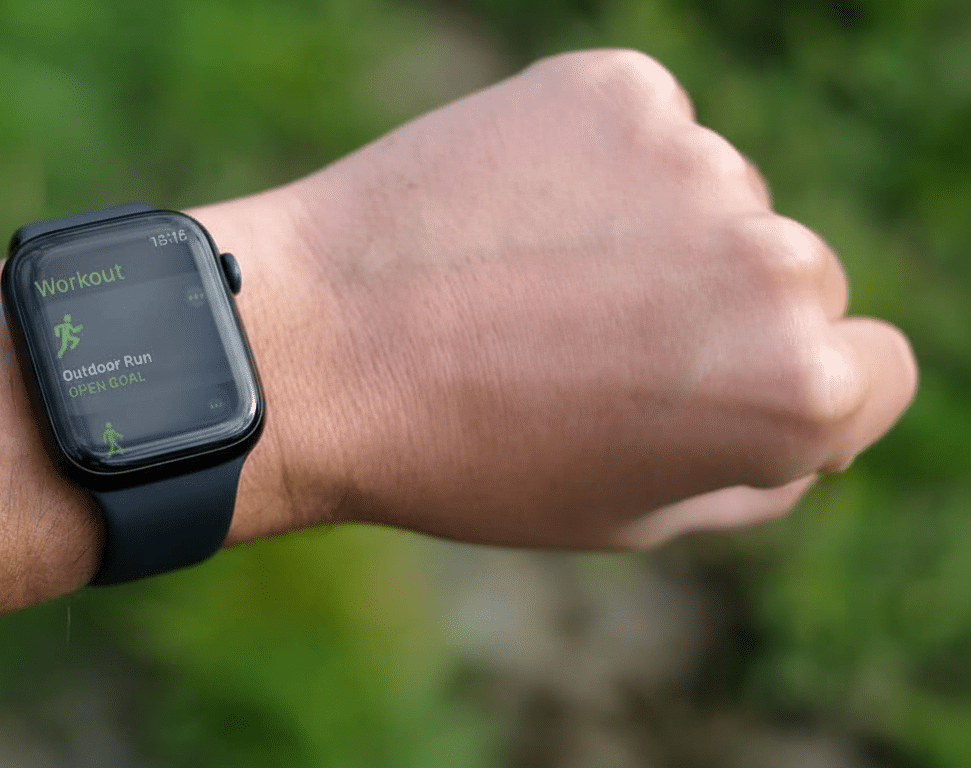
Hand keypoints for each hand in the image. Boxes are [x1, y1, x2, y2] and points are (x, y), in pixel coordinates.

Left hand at [258, 49, 916, 547]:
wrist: (311, 350)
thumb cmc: (466, 457)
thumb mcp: (631, 514)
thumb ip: (755, 471)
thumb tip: (807, 418)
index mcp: (797, 388)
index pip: (874, 371)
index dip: (787, 390)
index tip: (703, 392)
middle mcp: (775, 262)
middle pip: (800, 276)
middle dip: (721, 308)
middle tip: (589, 343)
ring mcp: (695, 161)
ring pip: (714, 196)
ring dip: (650, 229)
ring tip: (527, 281)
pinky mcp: (617, 88)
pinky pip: (642, 128)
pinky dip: (591, 162)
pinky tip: (507, 215)